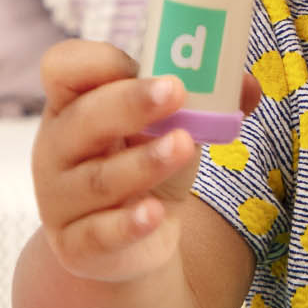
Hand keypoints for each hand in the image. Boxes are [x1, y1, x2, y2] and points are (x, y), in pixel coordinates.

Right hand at [32, 40, 259, 283]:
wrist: (133, 243)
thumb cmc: (145, 169)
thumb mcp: (172, 132)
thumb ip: (205, 107)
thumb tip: (251, 86)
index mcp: (73, 106)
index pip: (63, 69)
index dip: (97, 61)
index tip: (140, 62)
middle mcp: (57, 149)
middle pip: (82, 120)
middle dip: (129, 102)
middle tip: (174, 90)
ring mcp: (60, 200)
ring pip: (98, 179)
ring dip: (143, 161)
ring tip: (184, 145)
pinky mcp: (75, 245)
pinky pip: (98, 234)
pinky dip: (127, 224)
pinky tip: (155, 213)